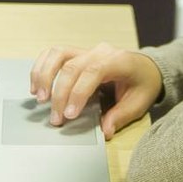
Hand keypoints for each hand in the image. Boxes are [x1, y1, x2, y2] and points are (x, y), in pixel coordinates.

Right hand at [30, 43, 162, 140]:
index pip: (93, 72)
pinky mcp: (77, 53)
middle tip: (55, 119)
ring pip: (58, 54)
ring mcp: (87, 50)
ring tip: (40, 98)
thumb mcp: (139, 103)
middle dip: (60, 93)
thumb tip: (105, 131)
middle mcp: (100, 51)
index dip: (78, 92)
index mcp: (119, 61)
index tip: (69, 115)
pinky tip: (36, 86)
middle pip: (72, 66)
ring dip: (44, 75)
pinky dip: (41, 67)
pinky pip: (54, 54)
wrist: (146, 67)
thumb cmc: (143, 84)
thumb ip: (121, 116)